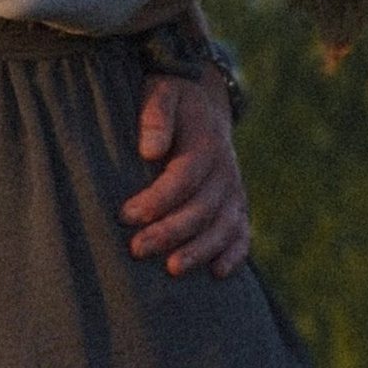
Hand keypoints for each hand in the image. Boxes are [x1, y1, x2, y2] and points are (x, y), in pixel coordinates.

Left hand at [122, 72, 250, 278]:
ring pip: (223, 226)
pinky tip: (218, 273)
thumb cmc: (173, 102)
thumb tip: (149, 150)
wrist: (203, 105)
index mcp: (206, 143)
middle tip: (137, 249)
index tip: (125, 215)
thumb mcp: (162, 93)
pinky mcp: (236, 205)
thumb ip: (156, 115)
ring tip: (172, 269)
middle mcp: (225, 171)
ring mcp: (233, 190)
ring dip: (200, 250)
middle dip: (170, 231)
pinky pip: (242, 232)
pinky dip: (235, 254)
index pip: (183, 177)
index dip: (156, 199)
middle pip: (202, 208)